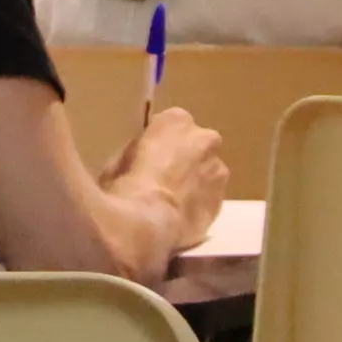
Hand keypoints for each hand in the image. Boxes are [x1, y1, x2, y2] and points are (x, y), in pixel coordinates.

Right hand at [104, 106, 229, 268]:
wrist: (145, 222)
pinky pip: (209, 199)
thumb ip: (138, 152)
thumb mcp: (119, 159)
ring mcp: (218, 170)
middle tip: (163, 181)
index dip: (159, 145)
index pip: (170, 126)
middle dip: (184, 160)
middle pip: (196, 146)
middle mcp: (205, 138)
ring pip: (207, 173)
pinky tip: (180, 219)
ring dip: (194, 184)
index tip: (148, 160)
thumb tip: (142, 161)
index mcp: (176, 120)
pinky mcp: (222, 201)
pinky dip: (198, 206)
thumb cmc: (125, 184)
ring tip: (172, 204)